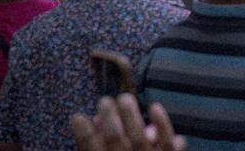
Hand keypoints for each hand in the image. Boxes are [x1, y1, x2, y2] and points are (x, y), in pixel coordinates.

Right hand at [71, 94, 185, 150]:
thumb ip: (94, 147)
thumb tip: (95, 122)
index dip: (83, 136)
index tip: (77, 116)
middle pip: (116, 142)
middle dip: (109, 120)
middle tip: (103, 100)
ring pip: (140, 139)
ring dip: (131, 116)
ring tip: (123, 98)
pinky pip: (168, 143)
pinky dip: (162, 124)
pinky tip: (155, 106)